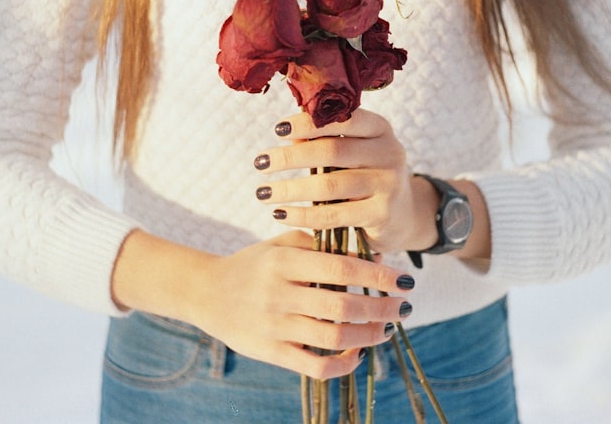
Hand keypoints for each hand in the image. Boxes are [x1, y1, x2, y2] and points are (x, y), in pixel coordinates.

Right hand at [193, 231, 413, 379]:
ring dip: (368, 336)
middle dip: (381, 308)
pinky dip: (342, 364)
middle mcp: (278, 293)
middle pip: (341, 306)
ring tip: (387, 329)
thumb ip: (324, 245)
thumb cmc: (254, 264)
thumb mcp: (282, 244)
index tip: (403, 280)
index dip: (377, 276)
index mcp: (284, 261)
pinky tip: (357, 354)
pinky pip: (314, 366)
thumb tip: (375, 258)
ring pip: (332, 338)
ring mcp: (274, 326)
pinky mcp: (270, 352)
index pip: (340, 269)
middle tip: (405, 307)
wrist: (205, 292)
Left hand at [252, 109, 440, 253]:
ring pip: (330, 185)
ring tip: (262, 193)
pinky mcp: (382, 214)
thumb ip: (325, 140)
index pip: (342, 118)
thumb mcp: (353, 152)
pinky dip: (302, 215)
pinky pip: (333, 215)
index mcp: (380, 128)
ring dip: (290, 189)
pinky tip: (280, 214)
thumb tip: (285, 133)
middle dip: (290, 157)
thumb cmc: (366, 176)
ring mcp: (389, 184)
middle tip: (260, 162)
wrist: (402, 216)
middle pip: (332, 150)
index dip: (308, 123)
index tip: (277, 130)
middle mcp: (389, 152)